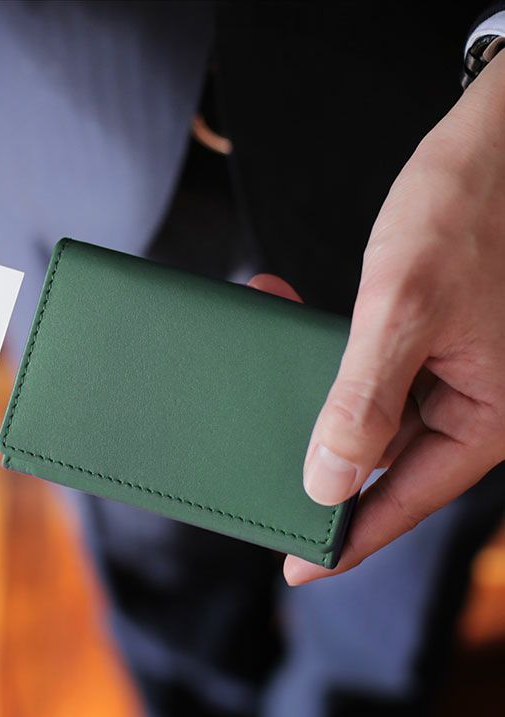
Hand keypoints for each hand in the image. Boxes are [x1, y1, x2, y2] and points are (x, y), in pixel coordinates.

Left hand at [283, 51, 504, 584]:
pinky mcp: (427, 331)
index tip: (297, 564)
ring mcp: (449, 365)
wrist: (497, 135)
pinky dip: (323, 349)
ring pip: (367, 408)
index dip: (350, 536)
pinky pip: (365, 361)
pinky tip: (280, 315)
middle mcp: (471, 399)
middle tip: (259, 480)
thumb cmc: (468, 210)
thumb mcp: (403, 308)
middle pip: (384, 458)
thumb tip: (329, 481)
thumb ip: (364, 398)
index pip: (407, 497)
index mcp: (486, 413)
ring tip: (253, 386)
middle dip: (319, 462)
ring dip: (309, 392)